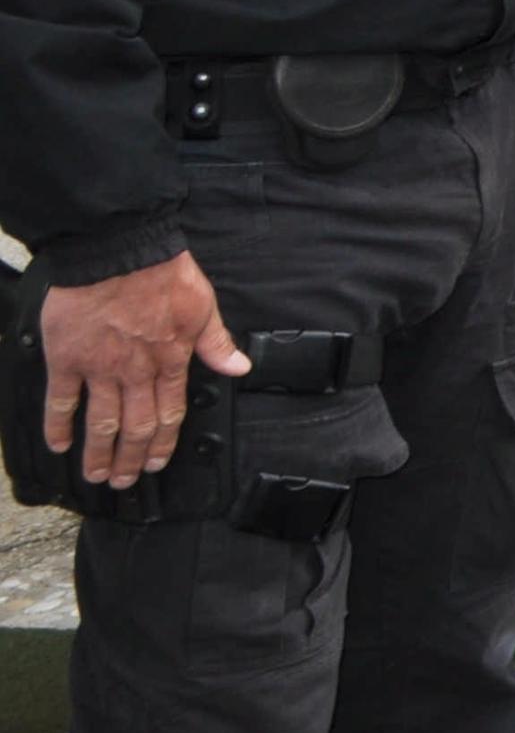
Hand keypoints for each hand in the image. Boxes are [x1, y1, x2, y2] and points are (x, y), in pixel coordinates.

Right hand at [39, 254, 246, 489]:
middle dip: (130, 459)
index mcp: (170, 360)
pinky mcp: (67, 357)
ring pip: (101, 421)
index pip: (169, 413)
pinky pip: (61, 398)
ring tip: (96, 474)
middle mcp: (136, 371)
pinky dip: (58, 424)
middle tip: (123, 481)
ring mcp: (99, 367)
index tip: (157, 463)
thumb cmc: (161, 273)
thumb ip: (217, 342)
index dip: (163, 442)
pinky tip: (58, 443)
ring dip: (98, 453)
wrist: (118, 250)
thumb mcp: (203, 306)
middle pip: (134, 427)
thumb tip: (239, 367)